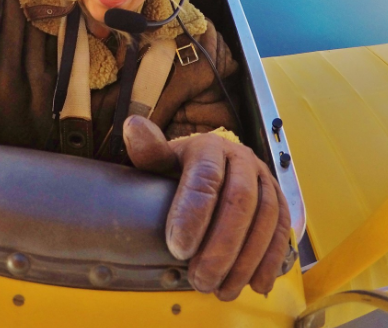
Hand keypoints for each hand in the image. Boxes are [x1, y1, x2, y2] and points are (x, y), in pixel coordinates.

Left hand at [123, 115, 290, 300]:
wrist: (209, 165)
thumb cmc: (180, 167)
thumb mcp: (160, 159)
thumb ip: (148, 150)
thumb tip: (133, 126)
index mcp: (209, 146)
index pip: (206, 177)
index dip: (193, 214)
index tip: (177, 248)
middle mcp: (241, 158)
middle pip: (240, 200)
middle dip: (222, 246)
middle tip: (201, 279)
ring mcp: (263, 177)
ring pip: (265, 217)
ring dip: (247, 259)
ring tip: (223, 289)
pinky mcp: (278, 198)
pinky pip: (282, 228)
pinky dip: (270, 259)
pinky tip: (256, 283)